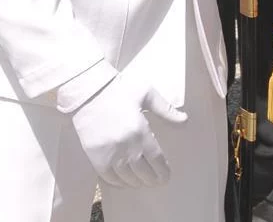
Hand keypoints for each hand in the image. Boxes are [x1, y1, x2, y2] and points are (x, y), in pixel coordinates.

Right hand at [70, 72, 186, 188]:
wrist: (88, 91)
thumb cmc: (119, 89)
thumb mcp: (146, 94)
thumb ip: (166, 110)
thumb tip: (185, 120)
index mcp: (140, 131)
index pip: (156, 159)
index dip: (163, 170)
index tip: (167, 175)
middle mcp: (125, 146)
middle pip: (143, 172)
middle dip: (152, 179)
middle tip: (157, 181)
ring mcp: (109, 153)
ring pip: (127, 177)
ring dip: (137, 182)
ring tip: (143, 182)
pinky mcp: (95, 156)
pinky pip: (108, 177)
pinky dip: (118, 182)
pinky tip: (124, 181)